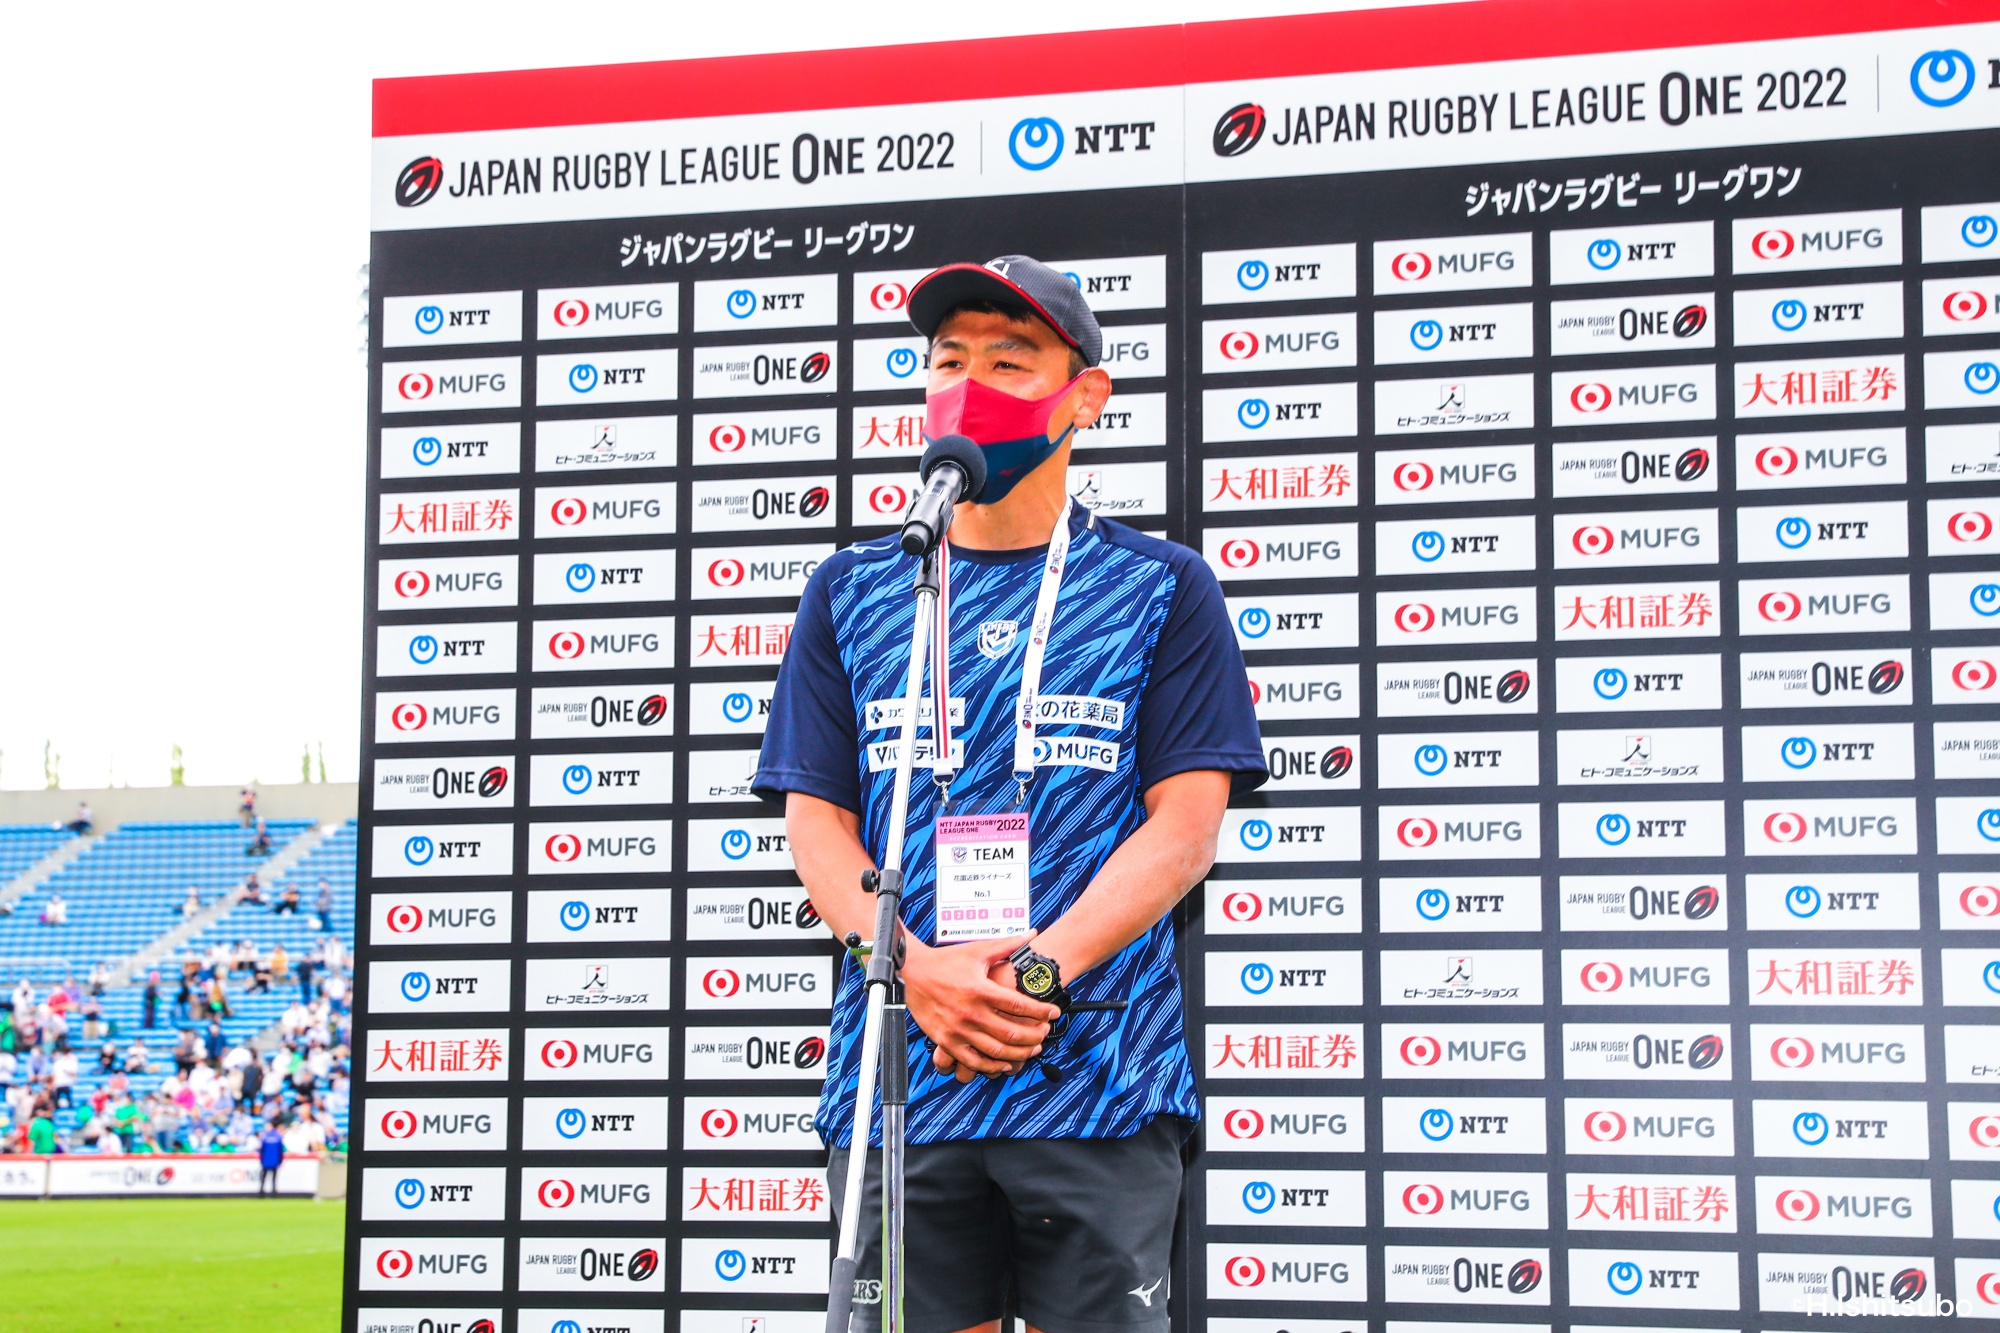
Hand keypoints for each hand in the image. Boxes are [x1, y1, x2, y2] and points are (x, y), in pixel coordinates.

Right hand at [900, 932, 1059, 1082]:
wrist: (912, 972)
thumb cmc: (945, 960)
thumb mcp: (977, 950)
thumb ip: (1007, 945)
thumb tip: (1032, 934)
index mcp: (980, 989)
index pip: (1019, 1005)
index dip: (1041, 1011)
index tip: (1054, 1013)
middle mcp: (970, 1012)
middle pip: (1011, 1032)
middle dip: (1034, 1036)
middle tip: (1045, 1033)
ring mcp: (958, 1029)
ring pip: (995, 1050)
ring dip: (1018, 1054)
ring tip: (1032, 1049)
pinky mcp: (946, 1041)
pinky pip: (972, 1060)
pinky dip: (991, 1066)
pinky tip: (1004, 1064)